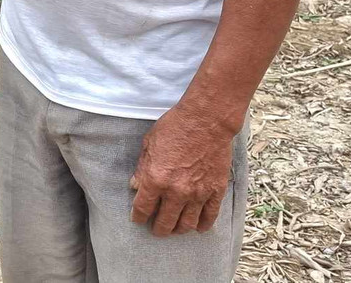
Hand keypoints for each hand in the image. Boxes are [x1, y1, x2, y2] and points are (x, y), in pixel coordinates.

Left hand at [129, 104, 234, 236]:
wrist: (206, 121)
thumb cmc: (174, 127)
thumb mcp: (148, 144)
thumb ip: (141, 168)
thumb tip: (135, 186)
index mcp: (155, 179)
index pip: (143, 208)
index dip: (138, 217)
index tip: (137, 219)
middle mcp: (175, 191)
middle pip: (165, 222)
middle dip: (158, 229)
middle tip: (156, 229)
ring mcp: (197, 194)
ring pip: (187, 224)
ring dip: (179, 230)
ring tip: (175, 229)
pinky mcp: (215, 192)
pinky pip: (209, 217)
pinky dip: (202, 225)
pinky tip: (197, 227)